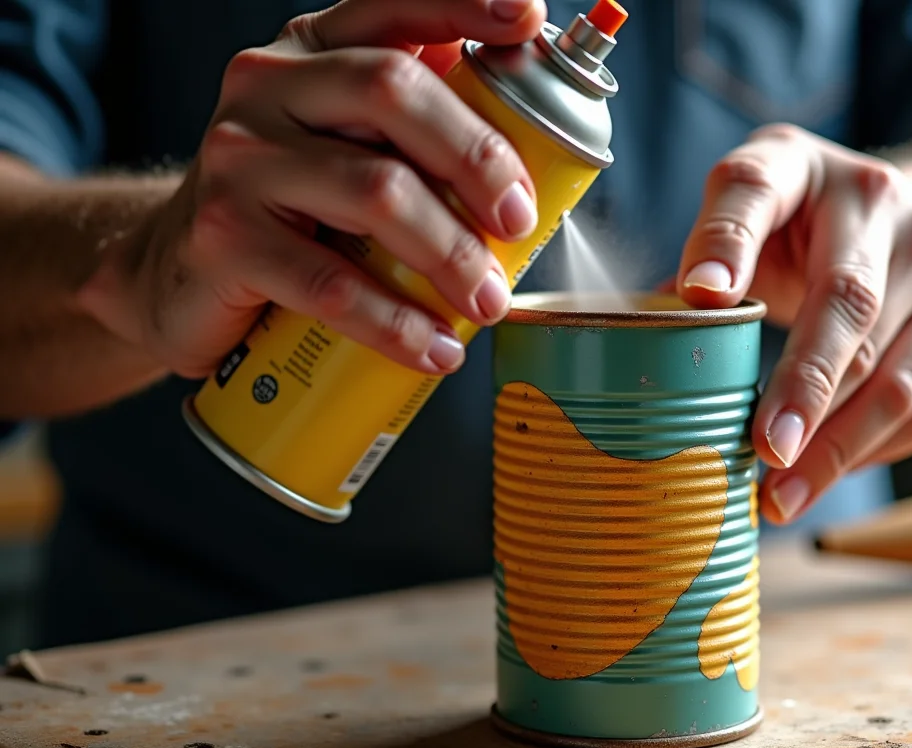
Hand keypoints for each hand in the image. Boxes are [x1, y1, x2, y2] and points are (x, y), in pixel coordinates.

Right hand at [79, 0, 546, 377]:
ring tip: (488, 301)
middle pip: (393, 91)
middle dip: (476, 158)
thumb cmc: (293, 206)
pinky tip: (435, 348)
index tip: (528, 20)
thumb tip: (533, 142)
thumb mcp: (346, 143)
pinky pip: (332, 283)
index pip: (392, 7)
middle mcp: (269, 84)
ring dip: (451, 253)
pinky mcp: (223, 236)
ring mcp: (239, 157)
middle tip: (520, 222)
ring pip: (374, 191)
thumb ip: (417, 123)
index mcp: (314, 50)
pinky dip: (398, 322)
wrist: (176, 271)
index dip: (461, 5)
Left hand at [677, 124, 911, 524]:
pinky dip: (872, 453)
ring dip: (837, 446)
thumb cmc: (813, 224)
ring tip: (780, 495)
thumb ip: (702, 261)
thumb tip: (627, 340)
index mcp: (803, 167)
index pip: (756, 190)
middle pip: (849, 303)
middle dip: (805, 385)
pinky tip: (824, 477)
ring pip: (894, 374)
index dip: (726, 240)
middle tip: (764, 449)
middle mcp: (889, 207)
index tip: (698, 295)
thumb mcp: (754, 212)